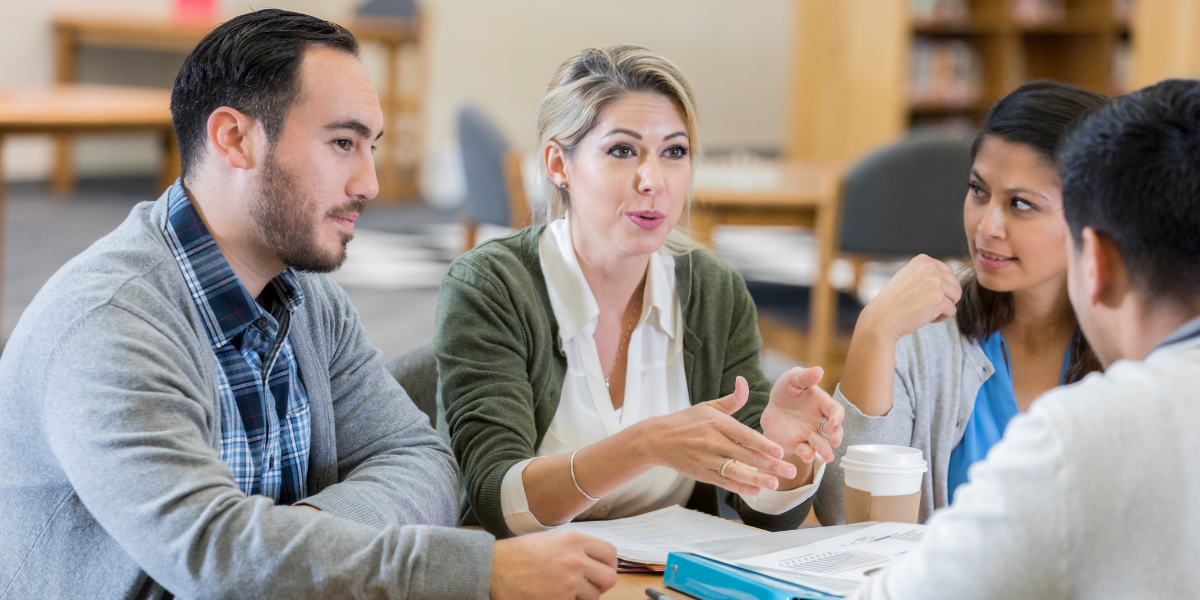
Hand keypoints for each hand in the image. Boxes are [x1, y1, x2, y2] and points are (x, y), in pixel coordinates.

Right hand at [491, 531, 617, 599]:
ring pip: (594, 597)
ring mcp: (568, 584)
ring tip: (566, 591)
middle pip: (609, 578)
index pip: (610, 553)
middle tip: (589, 584)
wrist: (494, 569)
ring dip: (584, 597)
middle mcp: (575, 561)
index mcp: (574, 540)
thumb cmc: (518, 554)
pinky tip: (555, 596)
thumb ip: (575, 548)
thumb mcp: (551, 540)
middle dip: (601, 583)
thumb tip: (594, 560)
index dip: (608, 564)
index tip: (601, 569)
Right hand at [639, 376, 797, 494]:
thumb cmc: (686, 421)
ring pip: (735, 471)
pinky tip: (756, 490)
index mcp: (716, 423)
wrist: (657, 439)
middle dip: (770, 464)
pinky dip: (740, 486)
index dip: (763, 444)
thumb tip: (744, 381)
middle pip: (745, 455)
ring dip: (757, 478)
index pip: (744, 435)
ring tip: (775, 484)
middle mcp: (712, 441)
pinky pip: (724, 481)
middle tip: (791, 470)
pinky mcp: (701, 473)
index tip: (780, 451)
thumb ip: (732, 399)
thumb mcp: (707, 407)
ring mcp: (706, 459)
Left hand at [761, 366, 844, 463]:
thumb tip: (819, 370)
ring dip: (825, 450)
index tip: (834, 420)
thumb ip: (805, 376)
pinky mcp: (797, 443)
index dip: (837, 416)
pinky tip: (808, 456)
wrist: (771, 407)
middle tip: (835, 441)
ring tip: (828, 457)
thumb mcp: (793, 379)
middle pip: (833, 430)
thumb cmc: (787, 390)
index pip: (835, 410)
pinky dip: (807, 454)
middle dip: (836, 436)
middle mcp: (819, 421)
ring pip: (821, 444)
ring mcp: (809, 434)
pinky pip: (804, 451)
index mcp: (822, 404)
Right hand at [862, 255, 961, 340]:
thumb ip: (927, 273)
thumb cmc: (894, 301)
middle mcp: (931, 267)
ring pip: (955, 297)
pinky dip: (940, 318)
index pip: (948, 273)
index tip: (921, 294)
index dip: (939, 288)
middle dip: (943, 298)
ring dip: (942, 307)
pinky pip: (951, 311)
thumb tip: (948, 277)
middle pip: (954, 285)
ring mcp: (936, 283)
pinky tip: (924, 316)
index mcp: (923, 260)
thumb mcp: (909, 276)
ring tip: (924, 309)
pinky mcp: (939, 299)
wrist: (882, 318)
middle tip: (923, 304)